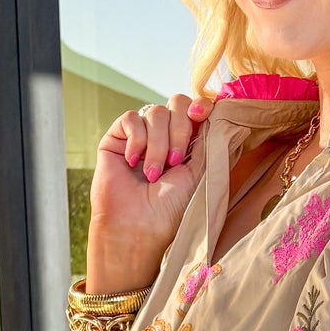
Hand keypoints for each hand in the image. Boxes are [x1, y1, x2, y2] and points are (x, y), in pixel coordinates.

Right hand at [88, 93, 209, 287]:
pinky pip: (131, 119)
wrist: (137, 227)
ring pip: (155, 112)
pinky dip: (136, 139)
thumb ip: (206, 141)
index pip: (195, 110)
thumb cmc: (170, 209)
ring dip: (158, 144)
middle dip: (180, 128)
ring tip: (153, 174)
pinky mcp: (116, 138)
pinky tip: (132, 162)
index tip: (201, 114)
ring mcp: (140, 137)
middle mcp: (164, 137)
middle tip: (175, 161)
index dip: (200, 105)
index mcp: (187, 144)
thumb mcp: (199, 173)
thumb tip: (213, 113)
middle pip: (177, 103)